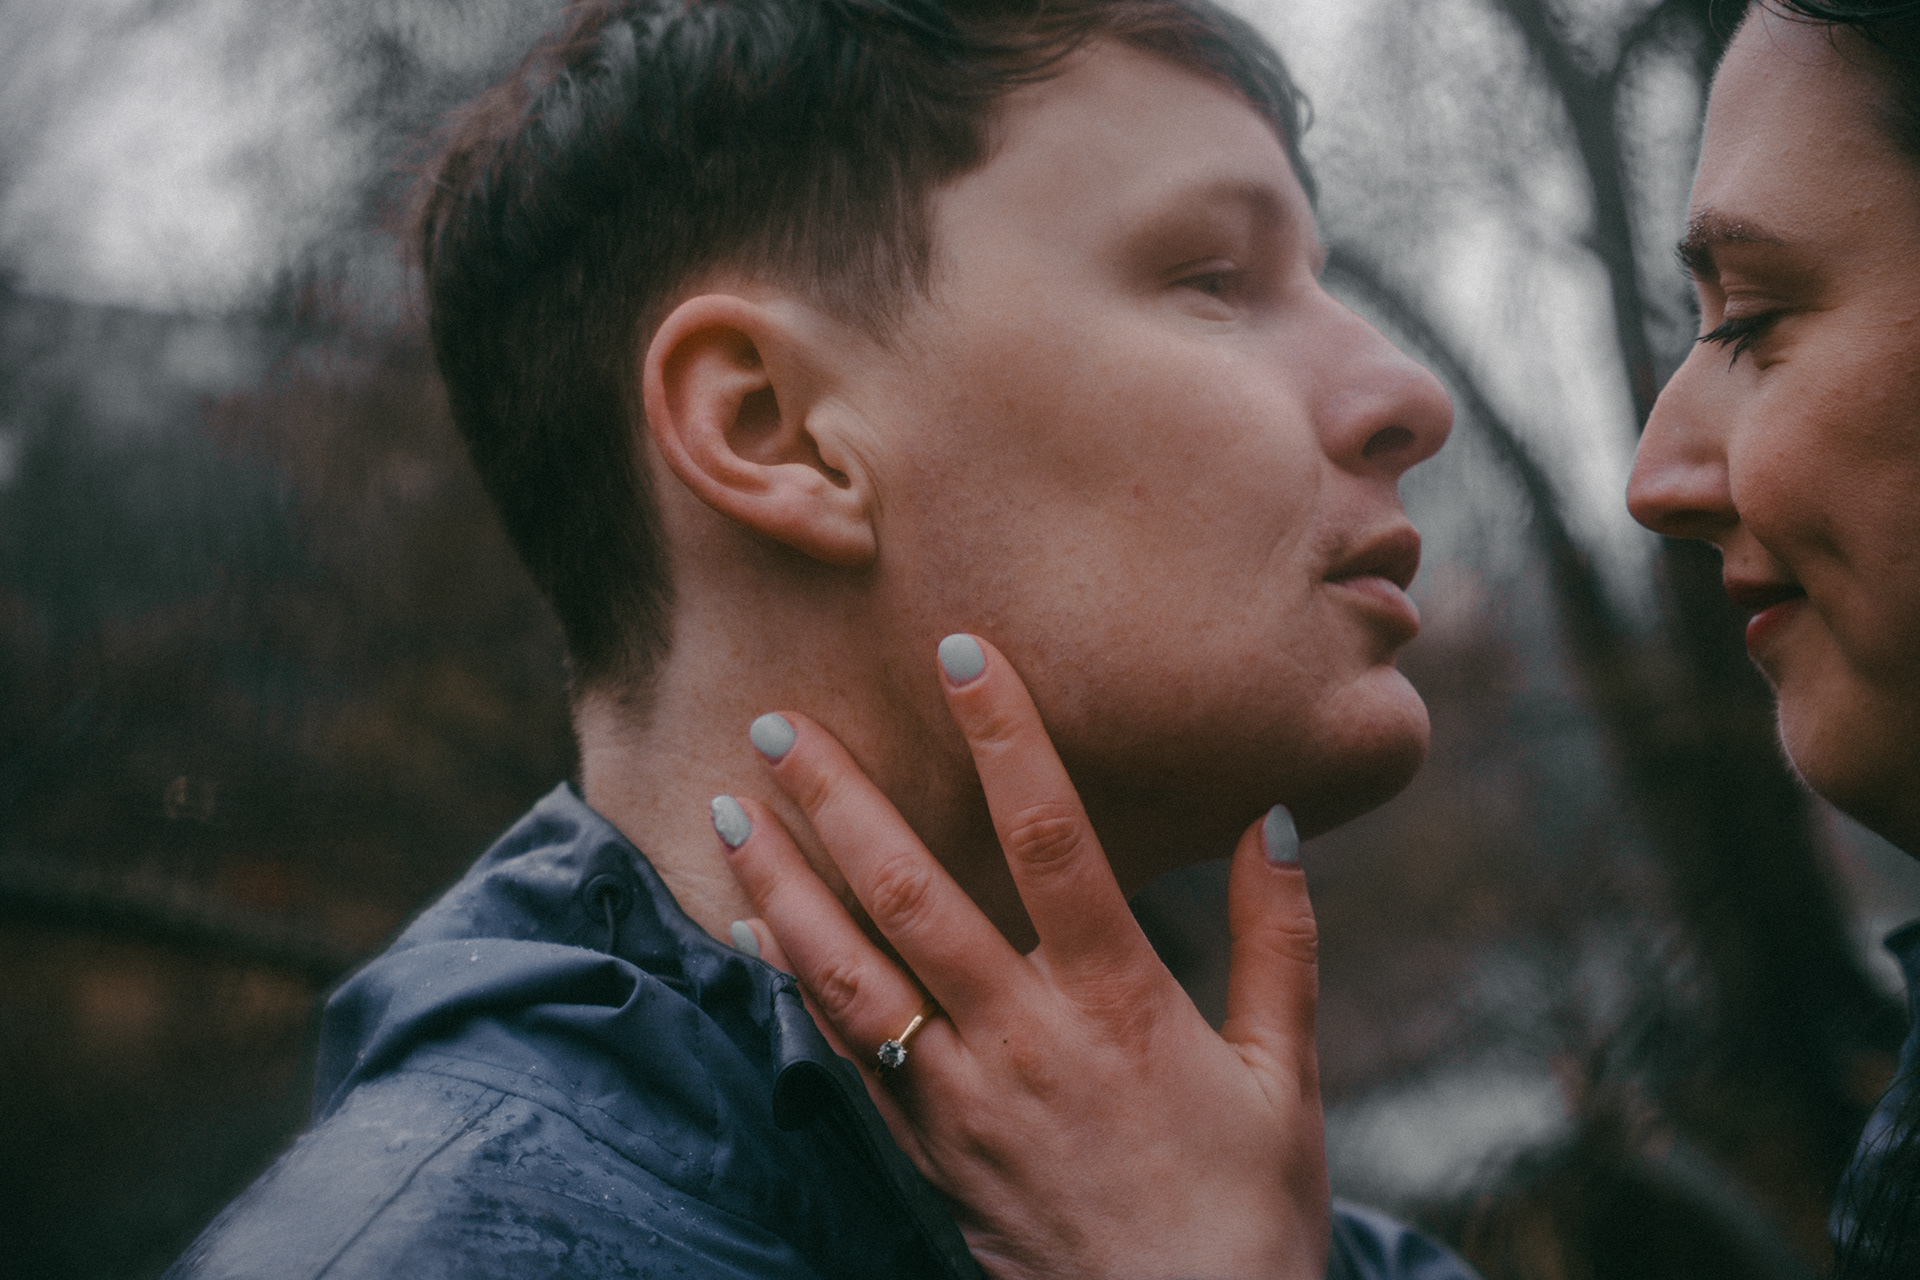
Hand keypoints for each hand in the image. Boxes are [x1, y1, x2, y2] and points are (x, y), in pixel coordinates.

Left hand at [717, 635, 1328, 1279]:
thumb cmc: (1247, 1209)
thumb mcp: (1287, 1074)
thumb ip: (1278, 941)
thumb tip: (1271, 821)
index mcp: (1121, 1003)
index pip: (1053, 838)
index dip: (1005, 736)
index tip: (960, 651)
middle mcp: (1025, 1039)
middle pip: (914, 895)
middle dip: (840, 799)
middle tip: (778, 718)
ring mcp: (961, 1100)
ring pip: (849, 973)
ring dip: (781, 882)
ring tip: (727, 806)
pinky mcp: (925, 1153)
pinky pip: (840, 1056)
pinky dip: (787, 985)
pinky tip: (747, 928)